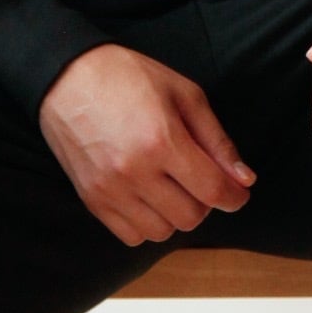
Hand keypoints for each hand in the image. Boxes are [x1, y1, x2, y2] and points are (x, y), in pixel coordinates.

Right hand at [39, 43, 254, 245]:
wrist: (67, 76)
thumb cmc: (129, 77)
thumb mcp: (184, 94)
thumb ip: (217, 140)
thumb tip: (244, 180)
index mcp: (162, 141)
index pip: (212, 191)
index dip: (234, 196)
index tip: (237, 191)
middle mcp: (135, 171)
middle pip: (189, 217)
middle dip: (205, 203)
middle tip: (198, 179)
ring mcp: (109, 189)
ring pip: (161, 232)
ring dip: (175, 215)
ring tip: (171, 187)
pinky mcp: (91, 199)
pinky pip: (131, 236)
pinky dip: (146, 224)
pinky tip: (147, 197)